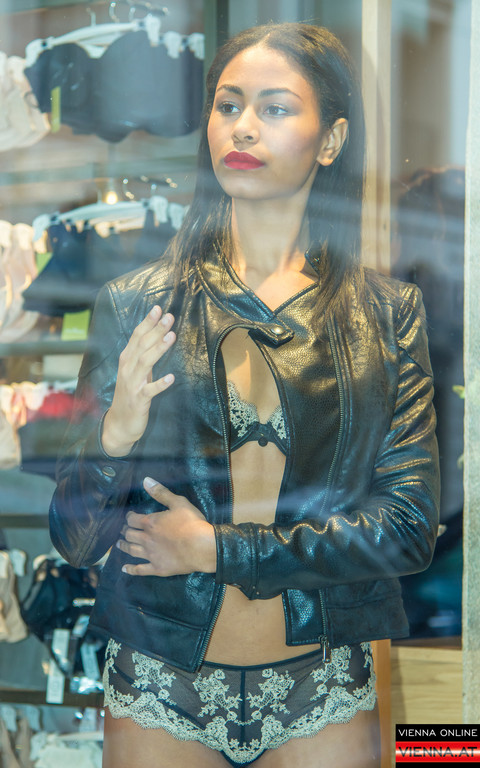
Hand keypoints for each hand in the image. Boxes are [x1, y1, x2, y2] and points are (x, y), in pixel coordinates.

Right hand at [102, 305, 174, 455]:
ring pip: (145, 363)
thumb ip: (143, 354)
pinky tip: (171, 378)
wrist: (120, 423)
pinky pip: (149, 391)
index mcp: (127, 360)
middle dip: (156, 330)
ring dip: (159, 349)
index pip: (137, 336)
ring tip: (172, 336)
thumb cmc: (130, 394)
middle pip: (142, 345)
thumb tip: (157, 334)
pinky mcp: (139, 400)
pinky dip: (160, 384)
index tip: (159, 308)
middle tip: (170, 317)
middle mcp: (128, 369)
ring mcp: (132, 384)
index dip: (148, 322)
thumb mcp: (135, 371)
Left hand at [116, 477, 216, 576]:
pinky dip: (131, 569)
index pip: (132, 520)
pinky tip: (125, 569)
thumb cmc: (192, 523)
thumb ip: (161, 493)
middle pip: (129, 535)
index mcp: (150, 523)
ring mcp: (150, 555)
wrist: (202, 546)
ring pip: (131, 551)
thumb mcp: (178, 502)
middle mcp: (146, 539)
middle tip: (124, 530)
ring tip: (119, 545)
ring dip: (123, 546)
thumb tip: (145, 480)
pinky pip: (140, 570)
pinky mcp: (157, 568)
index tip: (129, 517)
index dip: (129, 517)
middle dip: (125, 531)